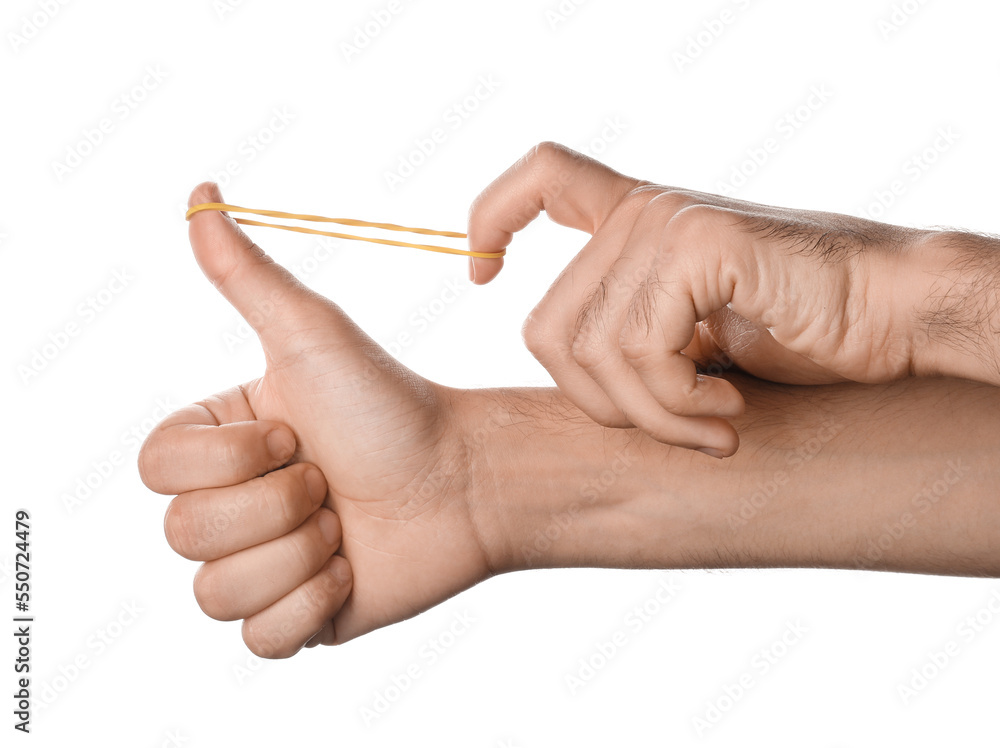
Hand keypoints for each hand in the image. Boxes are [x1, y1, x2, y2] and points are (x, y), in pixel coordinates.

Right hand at [139, 183, 492, 656]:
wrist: (464, 477)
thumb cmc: (393, 403)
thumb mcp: (310, 335)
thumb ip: (245, 272)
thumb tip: (200, 193)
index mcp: (220, 442)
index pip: (157, 470)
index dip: (227, 459)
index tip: (296, 433)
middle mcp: (231, 504)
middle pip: (183, 535)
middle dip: (274, 505)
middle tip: (331, 480)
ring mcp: (262, 563)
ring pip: (217, 593)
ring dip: (298, 553)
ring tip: (347, 524)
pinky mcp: (297, 617)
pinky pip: (259, 640)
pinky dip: (311, 605)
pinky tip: (353, 567)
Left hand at [467, 142, 953, 455]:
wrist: (890, 315)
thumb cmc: (797, 330)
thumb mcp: (692, 333)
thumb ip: (630, 330)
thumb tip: (564, 366)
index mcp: (635, 220)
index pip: (542, 179)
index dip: (492, 219)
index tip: (480, 273)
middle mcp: (643, 213)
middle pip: (545, 327)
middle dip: (599, 406)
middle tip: (670, 426)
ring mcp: (667, 224)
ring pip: (591, 352)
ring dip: (651, 415)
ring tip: (709, 424)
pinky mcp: (699, 245)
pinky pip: (639, 351)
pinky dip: (677, 406)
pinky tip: (727, 413)